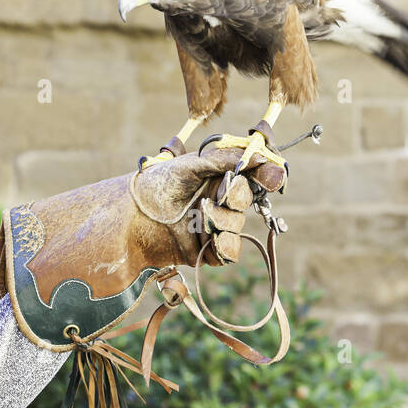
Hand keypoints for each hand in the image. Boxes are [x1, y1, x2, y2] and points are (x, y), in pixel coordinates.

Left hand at [130, 145, 285, 267]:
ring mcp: (215, 225)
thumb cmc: (158, 183)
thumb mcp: (191, 164)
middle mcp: (220, 200)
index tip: (274, 178)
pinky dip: (223, 246)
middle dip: (235, 198)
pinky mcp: (207, 249)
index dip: (267, 177)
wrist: (133, 216)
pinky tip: (209, 240)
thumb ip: (226, 159)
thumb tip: (261, 155)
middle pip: (247, 200)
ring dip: (222, 221)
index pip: (253, 176)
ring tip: (199, 215)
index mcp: (219, 176)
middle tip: (220, 193)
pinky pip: (230, 252)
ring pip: (237, 227)